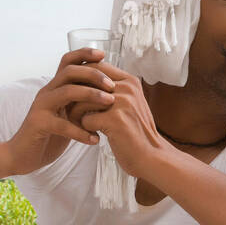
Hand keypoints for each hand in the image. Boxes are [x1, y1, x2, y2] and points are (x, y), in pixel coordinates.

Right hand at [2, 48, 115, 175]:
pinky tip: (95, 140)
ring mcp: (41, 106)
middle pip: (70, 72)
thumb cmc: (51, 134)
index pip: (67, 62)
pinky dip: (81, 132)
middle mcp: (47, 92)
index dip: (84, 54)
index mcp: (55, 87)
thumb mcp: (69, 114)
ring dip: (91, 95)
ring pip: (67, 91)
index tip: (103, 54)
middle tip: (112, 86)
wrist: (23, 155)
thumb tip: (110, 92)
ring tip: (109, 104)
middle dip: (93, 75)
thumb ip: (82, 102)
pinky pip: (62, 124)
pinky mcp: (38, 123)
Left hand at [71, 61, 169, 179]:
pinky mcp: (115, 120)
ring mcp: (122, 103)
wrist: (151, 157)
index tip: (79, 97)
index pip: (96, 67)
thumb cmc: (136, 132)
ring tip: (82, 126)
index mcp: (130, 81)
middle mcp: (127, 88)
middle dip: (75, 97)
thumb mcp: (129, 104)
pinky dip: (85, 129)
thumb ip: (113, 90)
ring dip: (76, 115)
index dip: (82, 81)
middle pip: (86, 83)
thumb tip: (84, 78)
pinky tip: (94, 136)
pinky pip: (85, 119)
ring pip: (81, 101)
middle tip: (74, 111)